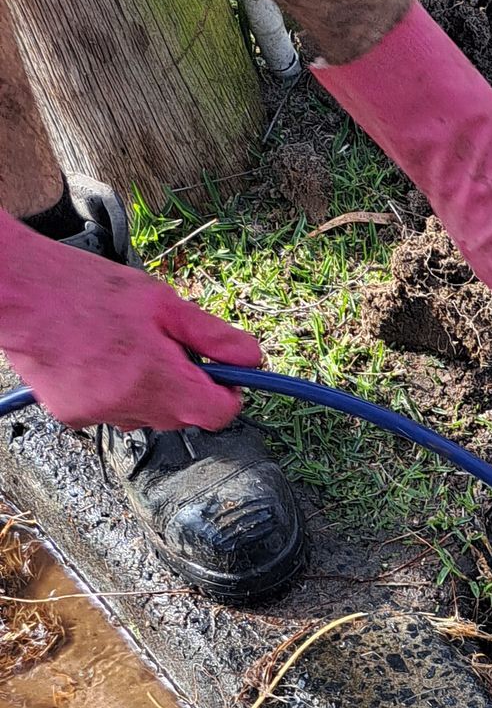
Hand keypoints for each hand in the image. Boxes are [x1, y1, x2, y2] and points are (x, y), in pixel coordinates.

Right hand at [0, 214, 260, 430]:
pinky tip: (93, 359)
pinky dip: (110, 392)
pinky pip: (110, 412)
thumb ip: (211, 335)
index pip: (219, 414)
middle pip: (182, 415)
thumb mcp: (160, 301)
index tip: (220, 376)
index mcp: (162, 379)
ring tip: (119, 347)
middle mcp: (134, 408)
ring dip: (146, 389)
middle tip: (160, 344)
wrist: (18, 292)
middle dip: (182, 385)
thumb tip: (252, 358)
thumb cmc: (87, 290)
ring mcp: (102, 416)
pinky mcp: (74, 417)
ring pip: (145, 414)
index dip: (226, 394)